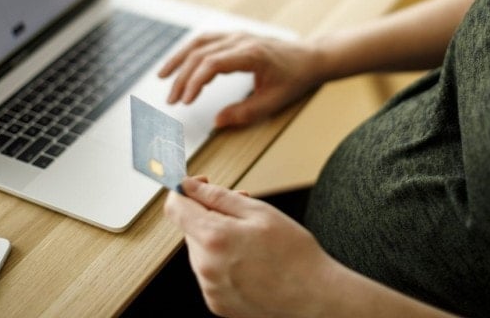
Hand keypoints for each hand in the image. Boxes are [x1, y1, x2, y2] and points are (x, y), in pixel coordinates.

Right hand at [158, 33, 320, 126]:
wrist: (309, 57)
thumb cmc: (295, 79)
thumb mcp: (274, 102)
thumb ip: (245, 113)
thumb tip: (217, 122)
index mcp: (251, 54)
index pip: (213, 63)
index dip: (195, 82)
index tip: (185, 101)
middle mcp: (240, 40)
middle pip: (201, 54)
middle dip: (182, 78)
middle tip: (172, 101)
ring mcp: (236, 35)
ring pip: (199, 43)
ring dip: (179, 60)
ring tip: (162, 78)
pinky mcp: (234, 36)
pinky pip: (205, 41)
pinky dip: (189, 52)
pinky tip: (179, 65)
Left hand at [164, 177, 332, 317]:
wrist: (314, 298)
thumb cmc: (294, 253)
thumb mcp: (259, 212)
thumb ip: (218, 196)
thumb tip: (188, 185)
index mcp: (214, 238)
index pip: (175, 207)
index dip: (184, 189)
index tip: (200, 184)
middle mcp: (205, 267)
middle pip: (190, 228)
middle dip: (210, 214)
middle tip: (243, 211)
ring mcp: (210, 289)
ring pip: (201, 250)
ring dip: (217, 238)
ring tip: (253, 241)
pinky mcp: (218, 304)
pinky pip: (211, 273)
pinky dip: (224, 262)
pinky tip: (251, 262)